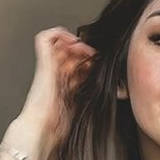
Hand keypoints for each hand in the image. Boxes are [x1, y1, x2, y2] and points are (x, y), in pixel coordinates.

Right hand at [20, 26, 97, 152]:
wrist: (44, 125)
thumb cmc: (61, 122)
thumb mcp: (84, 104)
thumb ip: (93, 92)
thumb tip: (117, 87)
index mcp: (65, 83)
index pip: (77, 63)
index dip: (90, 59)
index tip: (101, 63)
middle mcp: (56, 73)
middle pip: (70, 50)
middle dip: (85, 49)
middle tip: (96, 56)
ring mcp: (49, 66)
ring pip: (59, 41)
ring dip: (74, 41)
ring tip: (85, 49)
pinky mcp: (43, 62)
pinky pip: (45, 38)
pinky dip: (59, 34)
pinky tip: (72, 42)